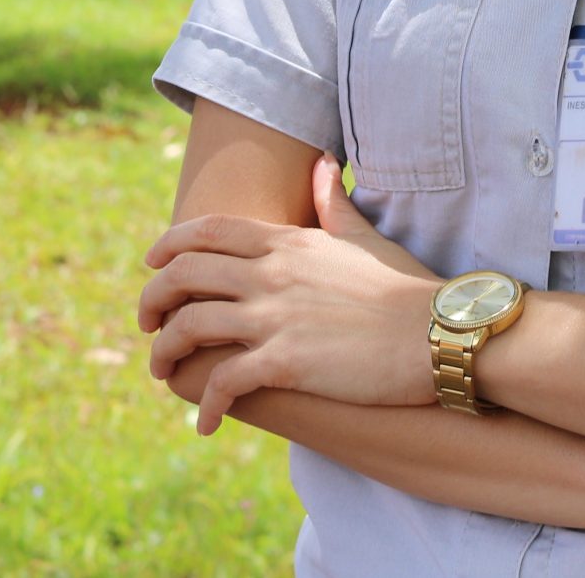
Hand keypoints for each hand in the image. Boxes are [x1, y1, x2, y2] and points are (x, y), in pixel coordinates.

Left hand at [139, 153, 440, 433]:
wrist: (437, 332)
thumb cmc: (405, 288)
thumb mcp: (364, 237)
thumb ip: (334, 203)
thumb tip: (323, 163)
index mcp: (287, 241)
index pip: (208, 231)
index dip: (169, 245)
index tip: (152, 264)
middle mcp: (271, 273)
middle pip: (183, 273)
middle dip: (151, 299)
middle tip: (147, 323)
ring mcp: (274, 316)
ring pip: (189, 326)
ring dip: (165, 351)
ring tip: (164, 371)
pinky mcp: (283, 361)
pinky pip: (222, 381)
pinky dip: (205, 403)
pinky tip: (206, 422)